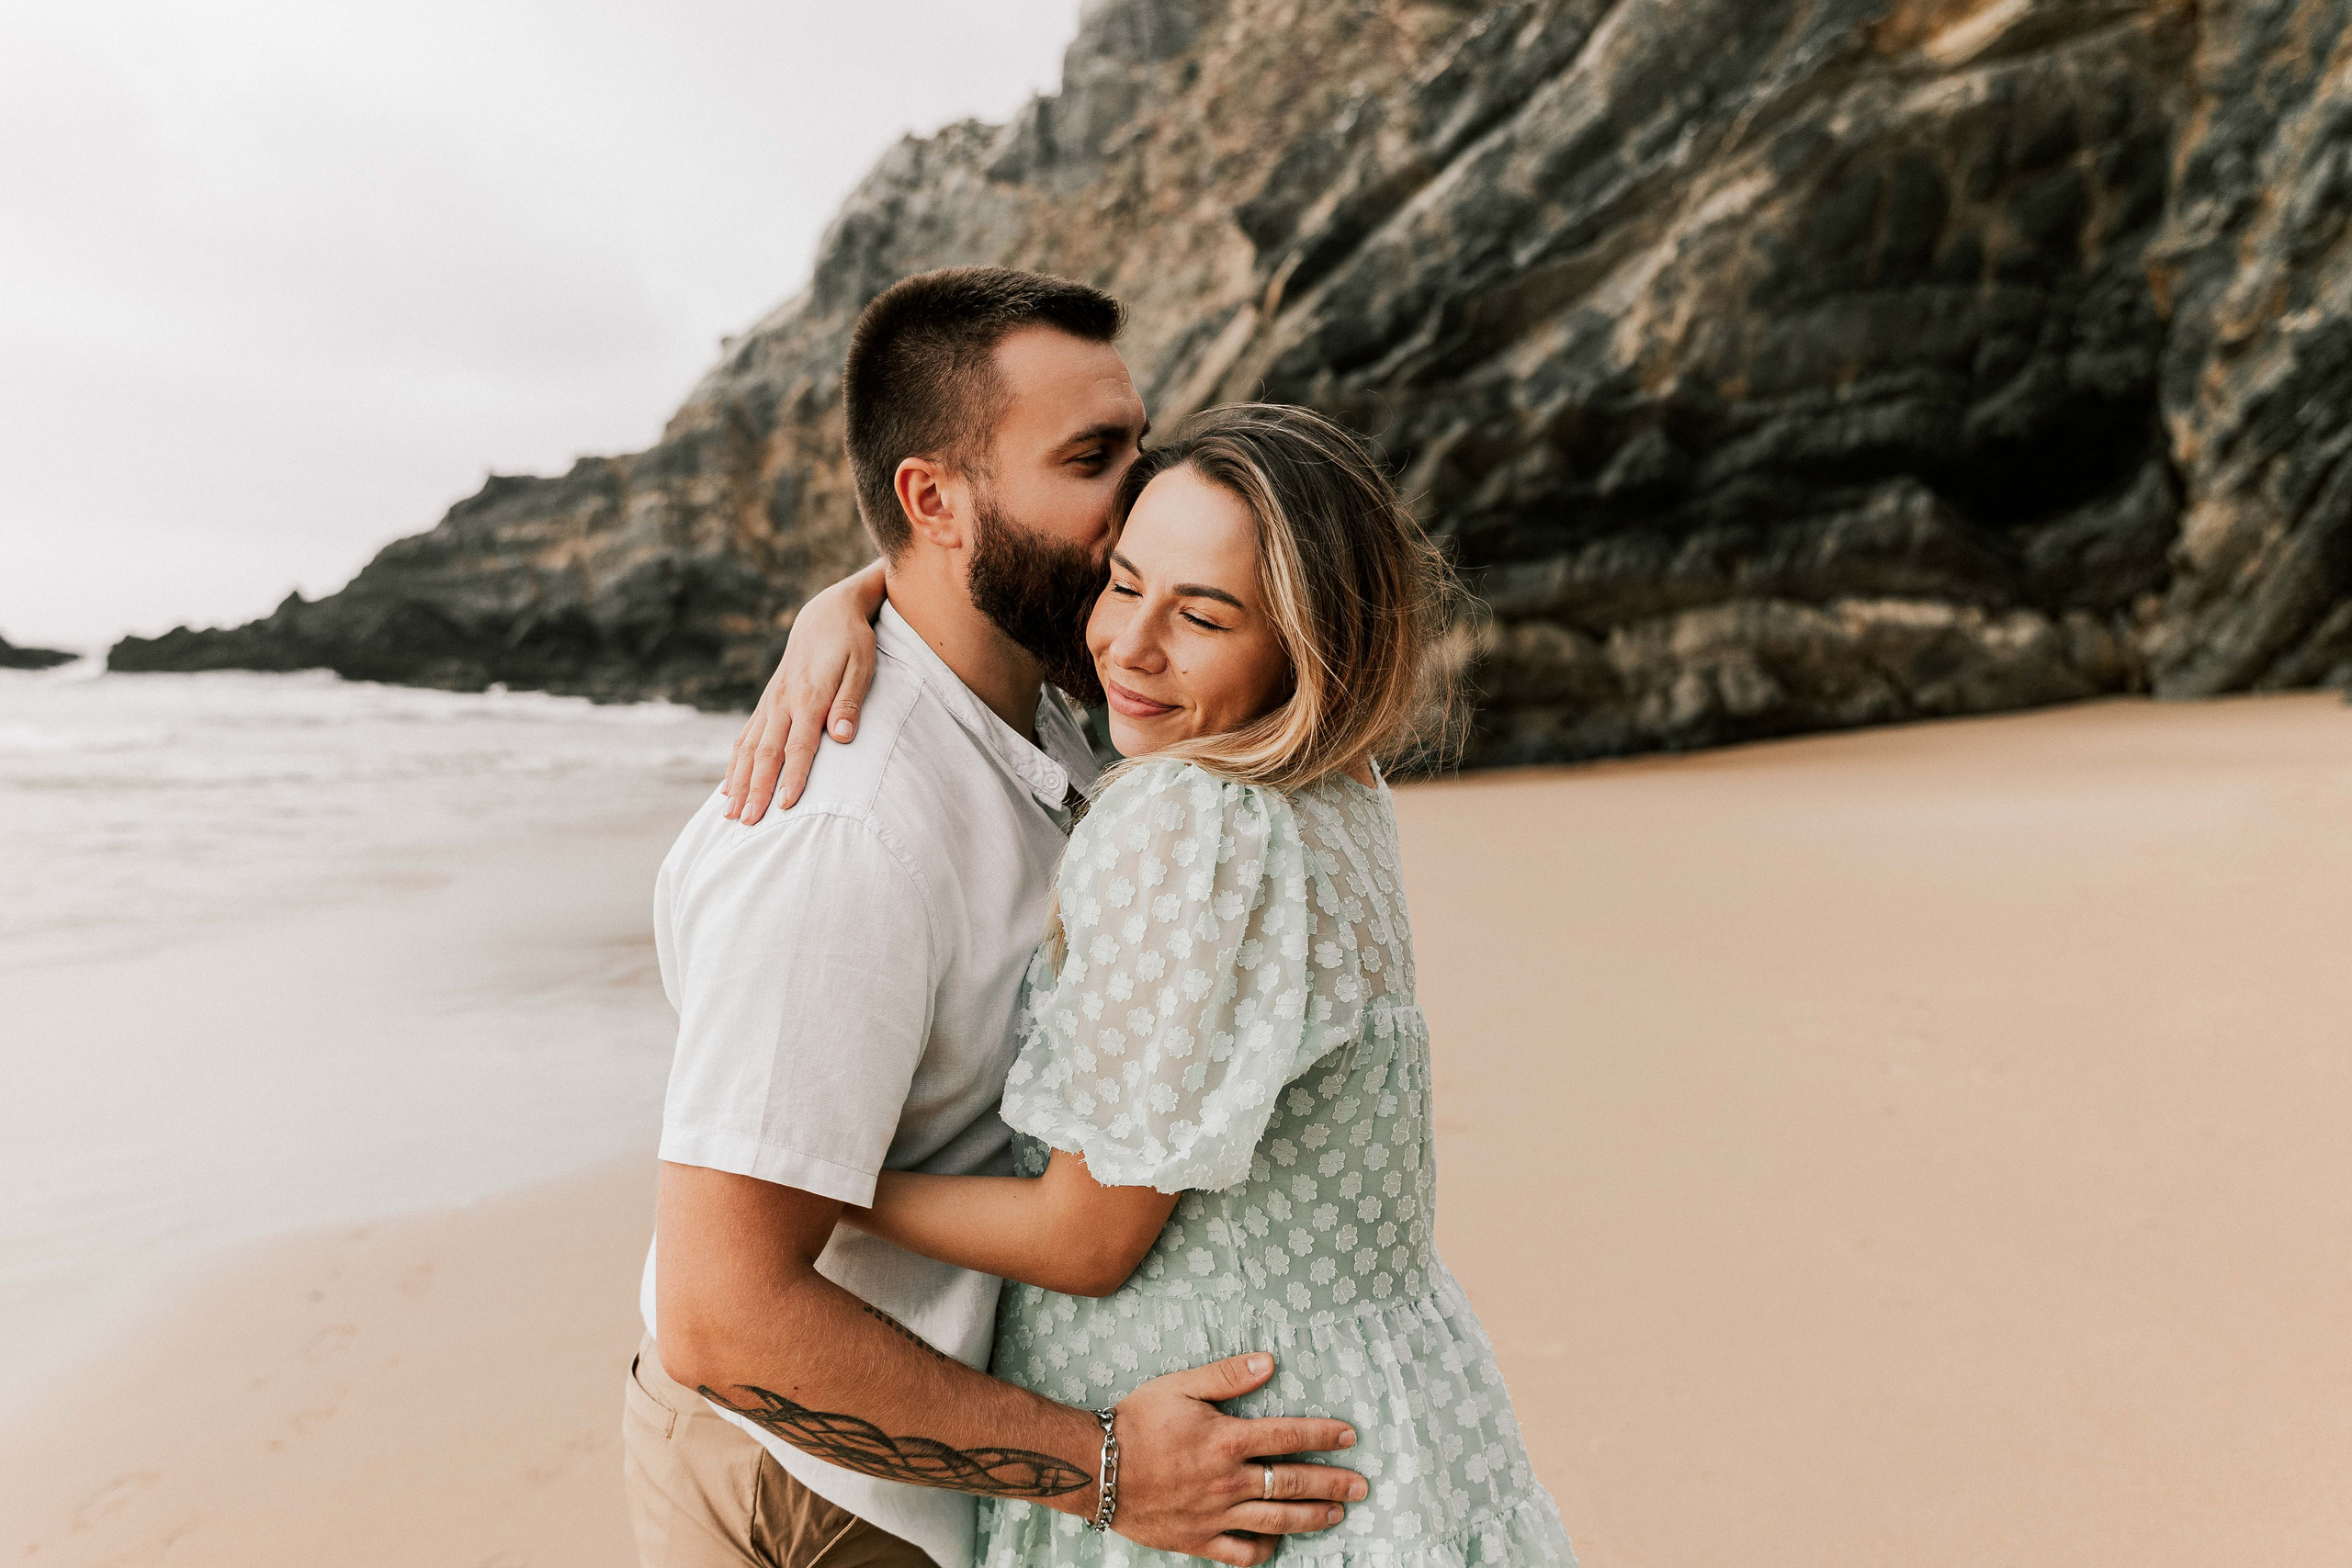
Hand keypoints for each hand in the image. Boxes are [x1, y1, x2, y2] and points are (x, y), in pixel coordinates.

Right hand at [723, 561, 885, 822]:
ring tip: (729, 815)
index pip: (799, 746)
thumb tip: (842, 738)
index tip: (784, 807)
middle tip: (747, 824)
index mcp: (809, 697)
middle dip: (755, 791)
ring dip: (738, 783)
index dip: (792, 777)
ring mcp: (771, 702)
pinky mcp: (767, 702)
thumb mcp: (862, 667)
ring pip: (748, 749)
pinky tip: (727, 787)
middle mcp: (783, 702)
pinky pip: (745, 737)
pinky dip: (734, 765)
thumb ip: (850, 704)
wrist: (826, 613)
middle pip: (766, 754)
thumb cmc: (852, 642)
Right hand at [1104, 1352, 1366, 1565]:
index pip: (1288, 1437)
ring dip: (1312, 1517)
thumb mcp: (1179, 1386)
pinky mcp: (1198, 1541)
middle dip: (1333, 1484)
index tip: (1349, 1436)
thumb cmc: (1136, 1421)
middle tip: (1362, 1487)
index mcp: (1226, 1440)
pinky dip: (1264, 1552)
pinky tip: (1278, 1545)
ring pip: (1275, 1521)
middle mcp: (1228, 1481)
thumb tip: (1269, 1362)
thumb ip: (1227, 1376)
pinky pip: (1240, 1554)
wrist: (1095, 1468)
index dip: (1323, 1435)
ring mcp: (1215, 1515)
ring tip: (1336, 1515)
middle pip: (1292, 1484)